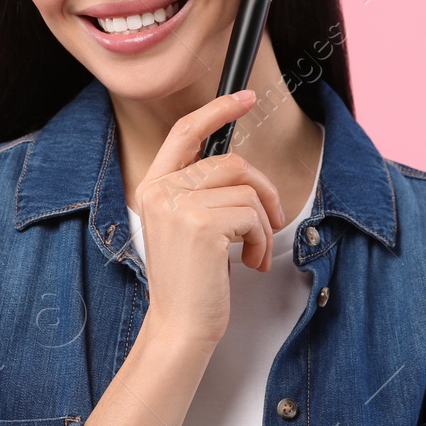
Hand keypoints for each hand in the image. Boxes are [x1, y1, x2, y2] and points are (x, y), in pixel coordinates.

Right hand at [133, 90, 286, 345]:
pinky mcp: (201, 224)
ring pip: (247, 190)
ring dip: (263, 224)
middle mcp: (161, 191)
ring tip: (253, 252)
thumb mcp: (187, 227)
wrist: (179, 326)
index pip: (184, 132)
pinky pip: (252, 215)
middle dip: (263, 191)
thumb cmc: (190, 282)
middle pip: (231, 162)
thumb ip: (201, 192)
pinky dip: (261, 240)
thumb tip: (244, 170)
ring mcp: (179, 206)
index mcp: (154, 187)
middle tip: (270, 222)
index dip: (216, 110)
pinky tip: (249, 262)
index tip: (243, 98)